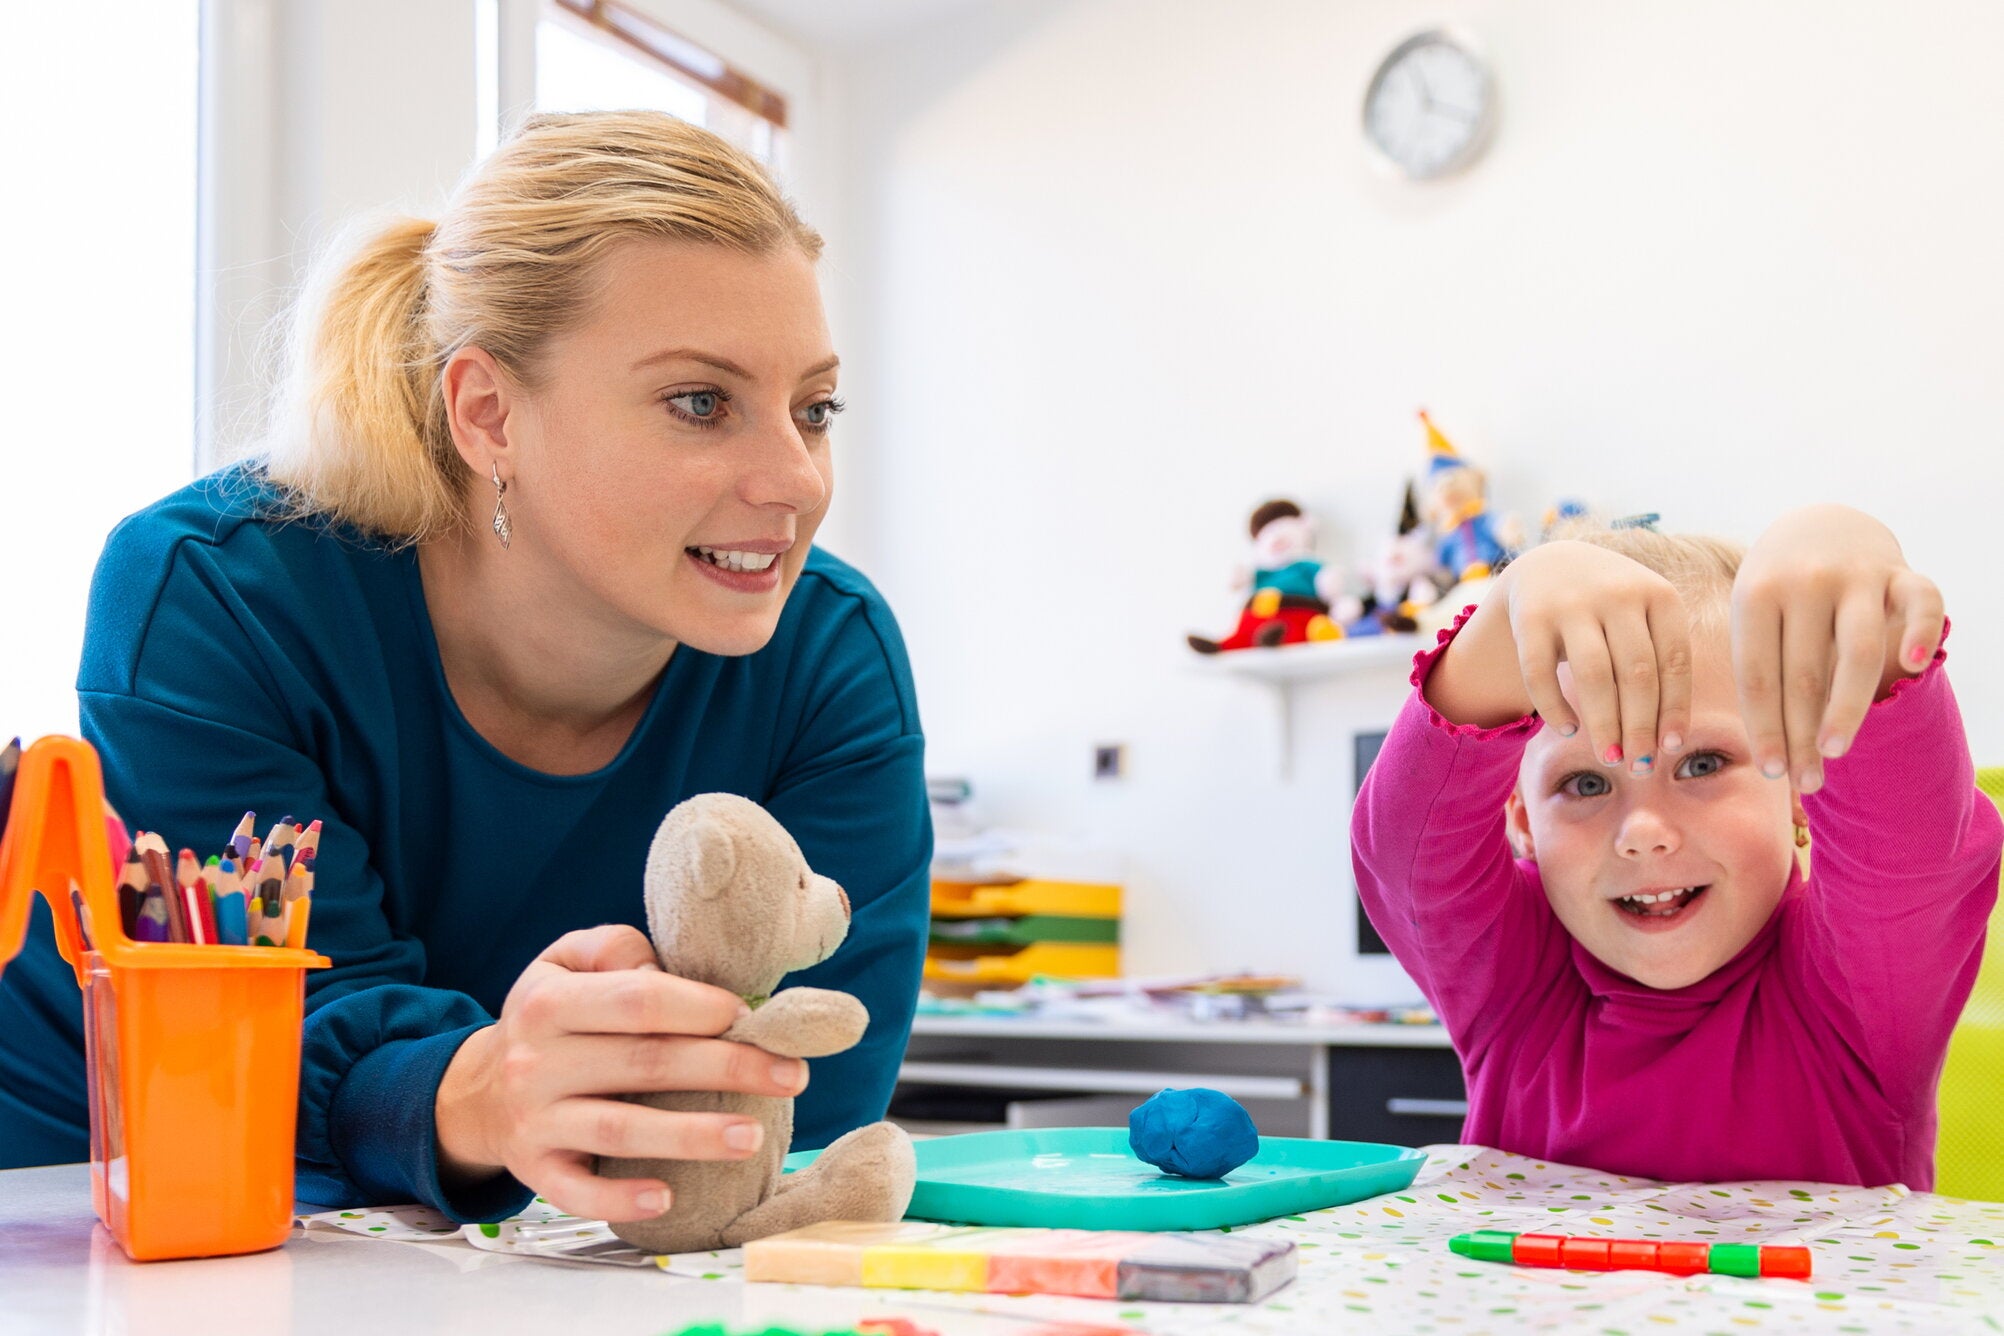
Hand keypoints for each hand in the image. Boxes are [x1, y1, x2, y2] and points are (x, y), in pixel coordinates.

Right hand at [434, 925, 810, 1221]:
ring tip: (753, 1137)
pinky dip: (621, 1197)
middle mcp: (536, 1062)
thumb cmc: (549, 1018)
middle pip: (645, 1063)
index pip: (638, 1000)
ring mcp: (534, 1121)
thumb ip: (616, 950)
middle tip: (791, 1075)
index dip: (702, 1007)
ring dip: (691, 1135)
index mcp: (549, 1002)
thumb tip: (672, 973)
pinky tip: (669, 1195)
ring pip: (620, 1130)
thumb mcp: (564, 962)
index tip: (753, 1015)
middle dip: (726, 1067)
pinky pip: (578, 1191)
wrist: (477, 1091)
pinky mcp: (535, 1171)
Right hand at [1424, 540, 1692, 770]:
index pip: (1674, 663)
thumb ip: (1663, 663)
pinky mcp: (1530, 615)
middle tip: (1639, 767)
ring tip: (1609, 759)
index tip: (1671, 748)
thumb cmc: (1612, 611)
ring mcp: (1571, 601)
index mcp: (1659, 594)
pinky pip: (1541, 673)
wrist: (1550, 567)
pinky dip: (1555, 708)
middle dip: (1639, 727)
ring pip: (1593, 675)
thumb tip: (1671, 742)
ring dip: (1603, 724)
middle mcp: (1617, 592)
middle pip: (1635, 673)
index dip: (1674, 710)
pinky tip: (1569, 730)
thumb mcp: (1647, 619)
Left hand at [1731, 504, 1941, 792]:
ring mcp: (1855, 574)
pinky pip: (1921, 600)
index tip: (1771, 772)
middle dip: (1803, 734)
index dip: (1765, 728)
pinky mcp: (1900, 570)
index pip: (1758, 675)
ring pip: (1858, 649)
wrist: (1817, 525)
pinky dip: (1920, 630)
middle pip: (1804, 673)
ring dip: (1847, 706)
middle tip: (1806, 781)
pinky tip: (1914, 665)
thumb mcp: (1753, 620)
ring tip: (1836, 751)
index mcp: (1756, 595)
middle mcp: (1804, 582)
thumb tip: (1770, 755)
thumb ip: (1762, 671)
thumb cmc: (1778, 595)